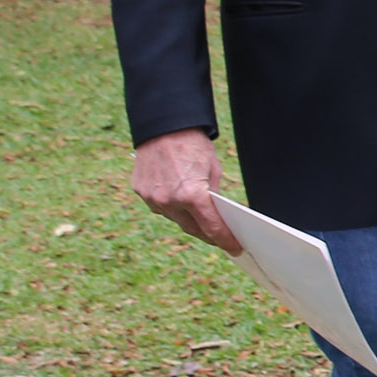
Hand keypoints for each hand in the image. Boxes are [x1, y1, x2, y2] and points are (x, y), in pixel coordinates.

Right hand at [132, 129, 241, 253]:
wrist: (164, 127)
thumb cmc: (193, 145)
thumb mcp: (214, 170)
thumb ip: (213, 196)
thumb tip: (216, 214)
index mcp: (192, 195)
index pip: (212, 227)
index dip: (225, 240)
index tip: (235, 248)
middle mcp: (170, 201)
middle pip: (192, 228)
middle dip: (207, 234)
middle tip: (220, 238)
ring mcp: (152, 198)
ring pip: (175, 219)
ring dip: (188, 220)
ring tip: (201, 220)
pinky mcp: (141, 192)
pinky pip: (160, 207)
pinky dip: (172, 207)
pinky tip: (180, 204)